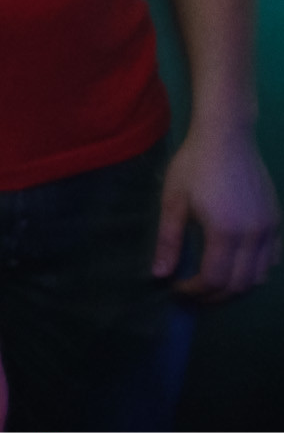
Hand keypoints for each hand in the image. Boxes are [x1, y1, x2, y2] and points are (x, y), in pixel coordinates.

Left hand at [154, 124, 281, 299]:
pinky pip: (272, 259)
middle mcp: (254, 236)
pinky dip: (256, 272)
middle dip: (214, 296)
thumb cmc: (194, 165)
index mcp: (226, 232)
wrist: (227, 137)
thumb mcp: (173, 200)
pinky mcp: (276, 221)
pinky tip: (237, 266)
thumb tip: (160, 274)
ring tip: (212, 284)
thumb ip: (168, 240)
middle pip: (240, 284)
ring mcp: (270, 229)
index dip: (195, 291)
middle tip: (193, 295)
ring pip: (260, 276)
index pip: (215, 279)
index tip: (178, 290)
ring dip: (236, 287)